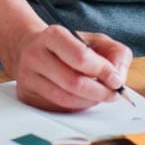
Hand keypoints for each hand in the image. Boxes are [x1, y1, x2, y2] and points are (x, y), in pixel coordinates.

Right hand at [12, 25, 131, 111]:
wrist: (30, 47)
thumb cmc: (69, 44)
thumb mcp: (94, 39)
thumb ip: (114, 52)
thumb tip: (118, 77)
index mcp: (53, 35)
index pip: (80, 57)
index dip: (102, 71)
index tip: (117, 80)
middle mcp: (36, 55)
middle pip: (73, 82)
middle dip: (99, 92)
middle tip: (114, 94)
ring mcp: (28, 77)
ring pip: (65, 100)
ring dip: (89, 102)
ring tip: (101, 97)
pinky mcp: (26, 95)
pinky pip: (56, 109)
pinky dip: (76, 108)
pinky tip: (84, 100)